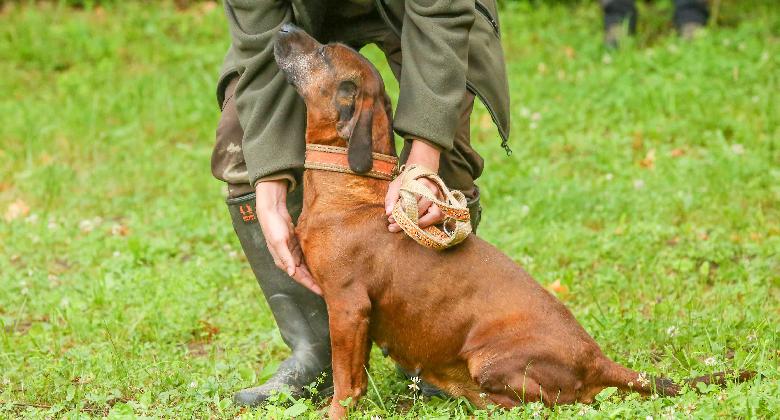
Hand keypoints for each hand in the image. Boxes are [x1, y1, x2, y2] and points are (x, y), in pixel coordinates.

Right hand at [255, 180, 322, 295]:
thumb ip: (285, 258)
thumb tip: (291, 273)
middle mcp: (287, 259)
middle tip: (329, 288)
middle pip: (304, 274)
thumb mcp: (279, 242)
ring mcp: (292, 252)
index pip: (299, 277)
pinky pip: (306, 256)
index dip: (310, 285)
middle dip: (315, 281)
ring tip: (327, 278)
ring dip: (315, 273)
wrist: (272, 211)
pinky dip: (313, 261)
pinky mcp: (296, 244)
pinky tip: (322, 263)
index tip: (321, 292)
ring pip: (306, 266)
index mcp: (283, 261)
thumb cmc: (273, 226)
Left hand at [385, 139, 443, 231]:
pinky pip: (436, 218)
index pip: (411, 200)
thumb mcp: (396, 185)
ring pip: (430, 216)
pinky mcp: (442, 206)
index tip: (390, 218)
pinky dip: (425, 223)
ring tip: (404, 228)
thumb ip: (391, 198)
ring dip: (416, 224)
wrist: (423, 174)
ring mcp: (440, 199)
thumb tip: (388, 213)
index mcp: (422, 183)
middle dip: (405, 220)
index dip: (400, 211)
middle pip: (420, 210)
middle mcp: (433, 191)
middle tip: (393, 225)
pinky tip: (414, 226)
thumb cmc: (408, 180)